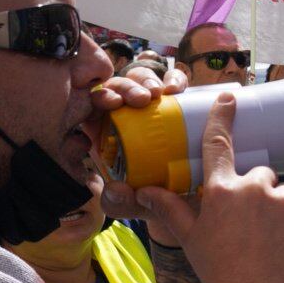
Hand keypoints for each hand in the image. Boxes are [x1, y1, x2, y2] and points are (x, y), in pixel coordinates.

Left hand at [93, 68, 189, 244]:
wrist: (187, 200)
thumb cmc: (152, 199)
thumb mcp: (132, 204)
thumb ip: (117, 202)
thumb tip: (114, 189)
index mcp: (107, 132)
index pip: (96, 105)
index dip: (101, 96)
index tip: (112, 102)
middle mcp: (127, 114)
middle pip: (120, 86)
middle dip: (127, 85)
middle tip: (141, 98)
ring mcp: (153, 105)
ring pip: (144, 79)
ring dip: (149, 79)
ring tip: (160, 93)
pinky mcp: (178, 102)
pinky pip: (173, 82)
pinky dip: (174, 79)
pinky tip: (176, 89)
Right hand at [123, 93, 283, 282]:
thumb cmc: (218, 272)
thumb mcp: (190, 238)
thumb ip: (169, 208)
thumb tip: (143, 190)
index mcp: (222, 190)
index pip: (220, 143)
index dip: (223, 116)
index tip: (229, 95)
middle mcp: (254, 187)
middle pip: (255, 174)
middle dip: (250, 191)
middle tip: (242, 223)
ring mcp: (282, 200)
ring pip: (277, 192)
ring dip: (270, 206)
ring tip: (261, 239)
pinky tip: (277, 245)